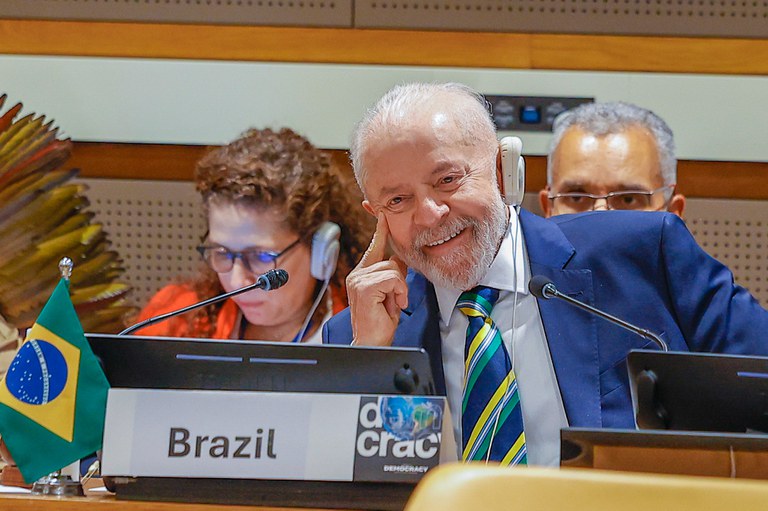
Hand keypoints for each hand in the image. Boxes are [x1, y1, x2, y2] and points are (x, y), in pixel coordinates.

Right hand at [346, 213, 407, 345]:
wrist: (372, 343)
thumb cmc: (380, 323)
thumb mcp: (391, 293)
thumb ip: (393, 275)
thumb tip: (401, 259)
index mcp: (362, 274)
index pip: (374, 247)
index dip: (380, 229)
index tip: (382, 213)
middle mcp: (356, 274)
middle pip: (391, 260)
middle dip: (401, 280)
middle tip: (395, 299)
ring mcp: (357, 280)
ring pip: (393, 269)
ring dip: (400, 289)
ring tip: (392, 304)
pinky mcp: (363, 287)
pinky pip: (392, 278)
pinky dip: (398, 292)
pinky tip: (392, 304)